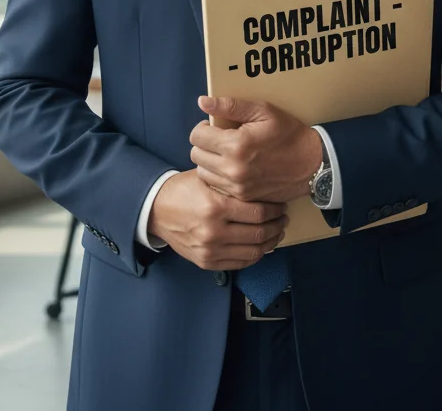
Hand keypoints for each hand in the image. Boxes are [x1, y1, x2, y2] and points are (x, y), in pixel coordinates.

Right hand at [147, 169, 287, 270]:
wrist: (157, 210)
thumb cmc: (184, 189)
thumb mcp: (208, 178)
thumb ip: (233, 183)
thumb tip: (264, 186)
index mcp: (215, 207)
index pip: (258, 213)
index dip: (275, 210)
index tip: (281, 205)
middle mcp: (213, 231)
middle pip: (259, 234)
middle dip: (277, 226)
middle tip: (283, 218)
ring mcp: (209, 250)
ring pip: (253, 252)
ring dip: (270, 243)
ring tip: (276, 232)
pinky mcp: (205, 262)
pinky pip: (239, 264)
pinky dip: (255, 256)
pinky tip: (261, 246)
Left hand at [189, 96, 322, 203]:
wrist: (311, 163)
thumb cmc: (288, 133)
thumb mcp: (263, 111)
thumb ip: (230, 105)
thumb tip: (202, 102)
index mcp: (235, 145)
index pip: (197, 136)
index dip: (203, 127)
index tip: (214, 126)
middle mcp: (232, 169)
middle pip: (196, 155)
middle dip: (204, 144)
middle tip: (220, 139)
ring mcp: (236, 186)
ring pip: (202, 173)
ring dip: (209, 161)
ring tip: (225, 153)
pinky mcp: (242, 197)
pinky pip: (216, 187)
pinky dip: (218, 176)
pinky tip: (232, 167)